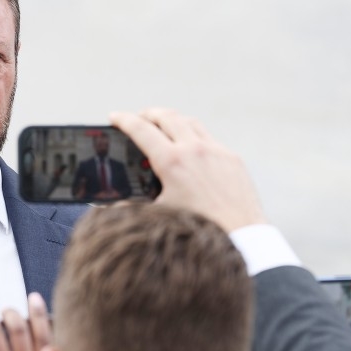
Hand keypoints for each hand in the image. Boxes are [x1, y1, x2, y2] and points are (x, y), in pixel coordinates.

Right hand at [111, 108, 265, 231]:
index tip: (114, 117)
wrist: (240, 237)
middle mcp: (195, 150)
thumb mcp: (157, 217)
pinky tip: (189, 149)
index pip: (141, 130)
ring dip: (172, 120)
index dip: (124, 120)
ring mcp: (217, 152)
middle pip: (167, 117)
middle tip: (137, 118)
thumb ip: (129, 207)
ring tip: (162, 127)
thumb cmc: (197, 231)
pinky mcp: (232, 159)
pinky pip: (210, 138)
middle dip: (148, 114)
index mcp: (173, 162)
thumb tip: (110, 205)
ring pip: (190, 122)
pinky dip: (193, 136)